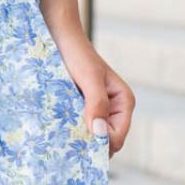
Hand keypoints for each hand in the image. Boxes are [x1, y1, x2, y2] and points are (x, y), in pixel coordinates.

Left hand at [52, 36, 135, 155]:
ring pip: (92, 136)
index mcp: (123, 102)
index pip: (117, 138)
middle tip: (68, 140)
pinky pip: (81, 128)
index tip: (80, 144)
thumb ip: (96, 103)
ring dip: (79, 137)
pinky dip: (72, 130)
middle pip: (105, 141)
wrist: (62, 40)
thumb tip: (99, 133)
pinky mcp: (84, 109)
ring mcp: (99, 110)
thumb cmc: (78, 55)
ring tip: (62, 133)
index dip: (101, 144)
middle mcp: (114, 109)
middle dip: (90, 143)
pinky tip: (60, 127)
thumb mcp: (89, 78)